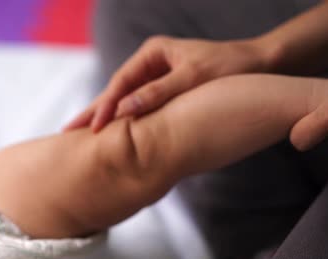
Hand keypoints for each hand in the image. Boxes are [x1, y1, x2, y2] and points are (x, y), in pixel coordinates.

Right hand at [65, 35, 271, 131]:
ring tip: (81, 136)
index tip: (94, 126)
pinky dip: (126, 122)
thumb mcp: (193, 78)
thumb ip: (159, 93)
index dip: (106, 105)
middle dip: (94, 111)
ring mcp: (157, 77)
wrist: (260, 67)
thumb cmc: (229, 68)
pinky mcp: (165, 92)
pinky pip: (140, 108)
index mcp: (155, 52)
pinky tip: (113, 135)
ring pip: (126, 101)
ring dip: (106, 118)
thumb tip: (124, 110)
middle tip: (67, 132)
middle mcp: (152, 63)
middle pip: (117, 91)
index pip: (122, 81)